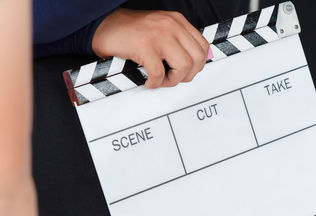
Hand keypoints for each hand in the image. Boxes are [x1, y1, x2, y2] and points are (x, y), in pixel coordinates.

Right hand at [92, 8, 209, 88]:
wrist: (104, 26)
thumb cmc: (131, 32)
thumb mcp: (161, 30)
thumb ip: (177, 42)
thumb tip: (192, 65)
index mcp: (177, 21)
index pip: (203, 47)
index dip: (197, 65)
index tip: (186, 72)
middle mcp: (171, 25)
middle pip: (197, 58)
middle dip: (188, 75)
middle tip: (173, 79)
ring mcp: (158, 35)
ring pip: (183, 66)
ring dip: (172, 80)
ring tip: (160, 80)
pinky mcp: (144, 46)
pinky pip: (159, 74)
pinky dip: (155, 83)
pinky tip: (148, 81)